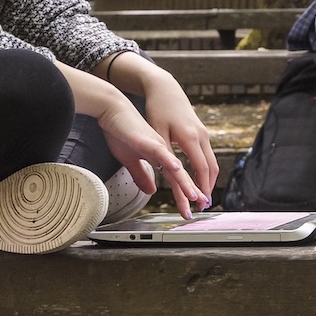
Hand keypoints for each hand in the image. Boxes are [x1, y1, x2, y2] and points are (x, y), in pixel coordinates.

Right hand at [96, 93, 206, 215]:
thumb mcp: (131, 160)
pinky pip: (159, 151)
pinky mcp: (146, 139)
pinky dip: (168, 160)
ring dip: (185, 182)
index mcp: (162, 155)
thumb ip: (142, 175)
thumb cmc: (121, 132)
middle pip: (181, 174)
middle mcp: (164, 150)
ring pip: (174, 166)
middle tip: (203, 206)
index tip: (197, 206)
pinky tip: (176, 168)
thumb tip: (152, 191)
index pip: (178, 177)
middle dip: (192, 192)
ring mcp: (157, 144)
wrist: (113, 109)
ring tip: (195, 196)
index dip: (188, 191)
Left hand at [137, 64, 220, 203]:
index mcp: (190, 138)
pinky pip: (208, 155)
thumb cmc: (159, 109)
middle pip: (211, 168)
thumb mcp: (157, 132)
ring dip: (209, 181)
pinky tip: (200, 179)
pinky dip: (206, 171)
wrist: (166, 89)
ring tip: (202, 197)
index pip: (201, 169)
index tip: (199, 204)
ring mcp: (203, 134)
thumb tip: (167, 177)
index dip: (202, 188)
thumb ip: (163, 155)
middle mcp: (201, 136)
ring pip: (212, 162)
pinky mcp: (201, 133)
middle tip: (202, 207)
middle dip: (208, 189)